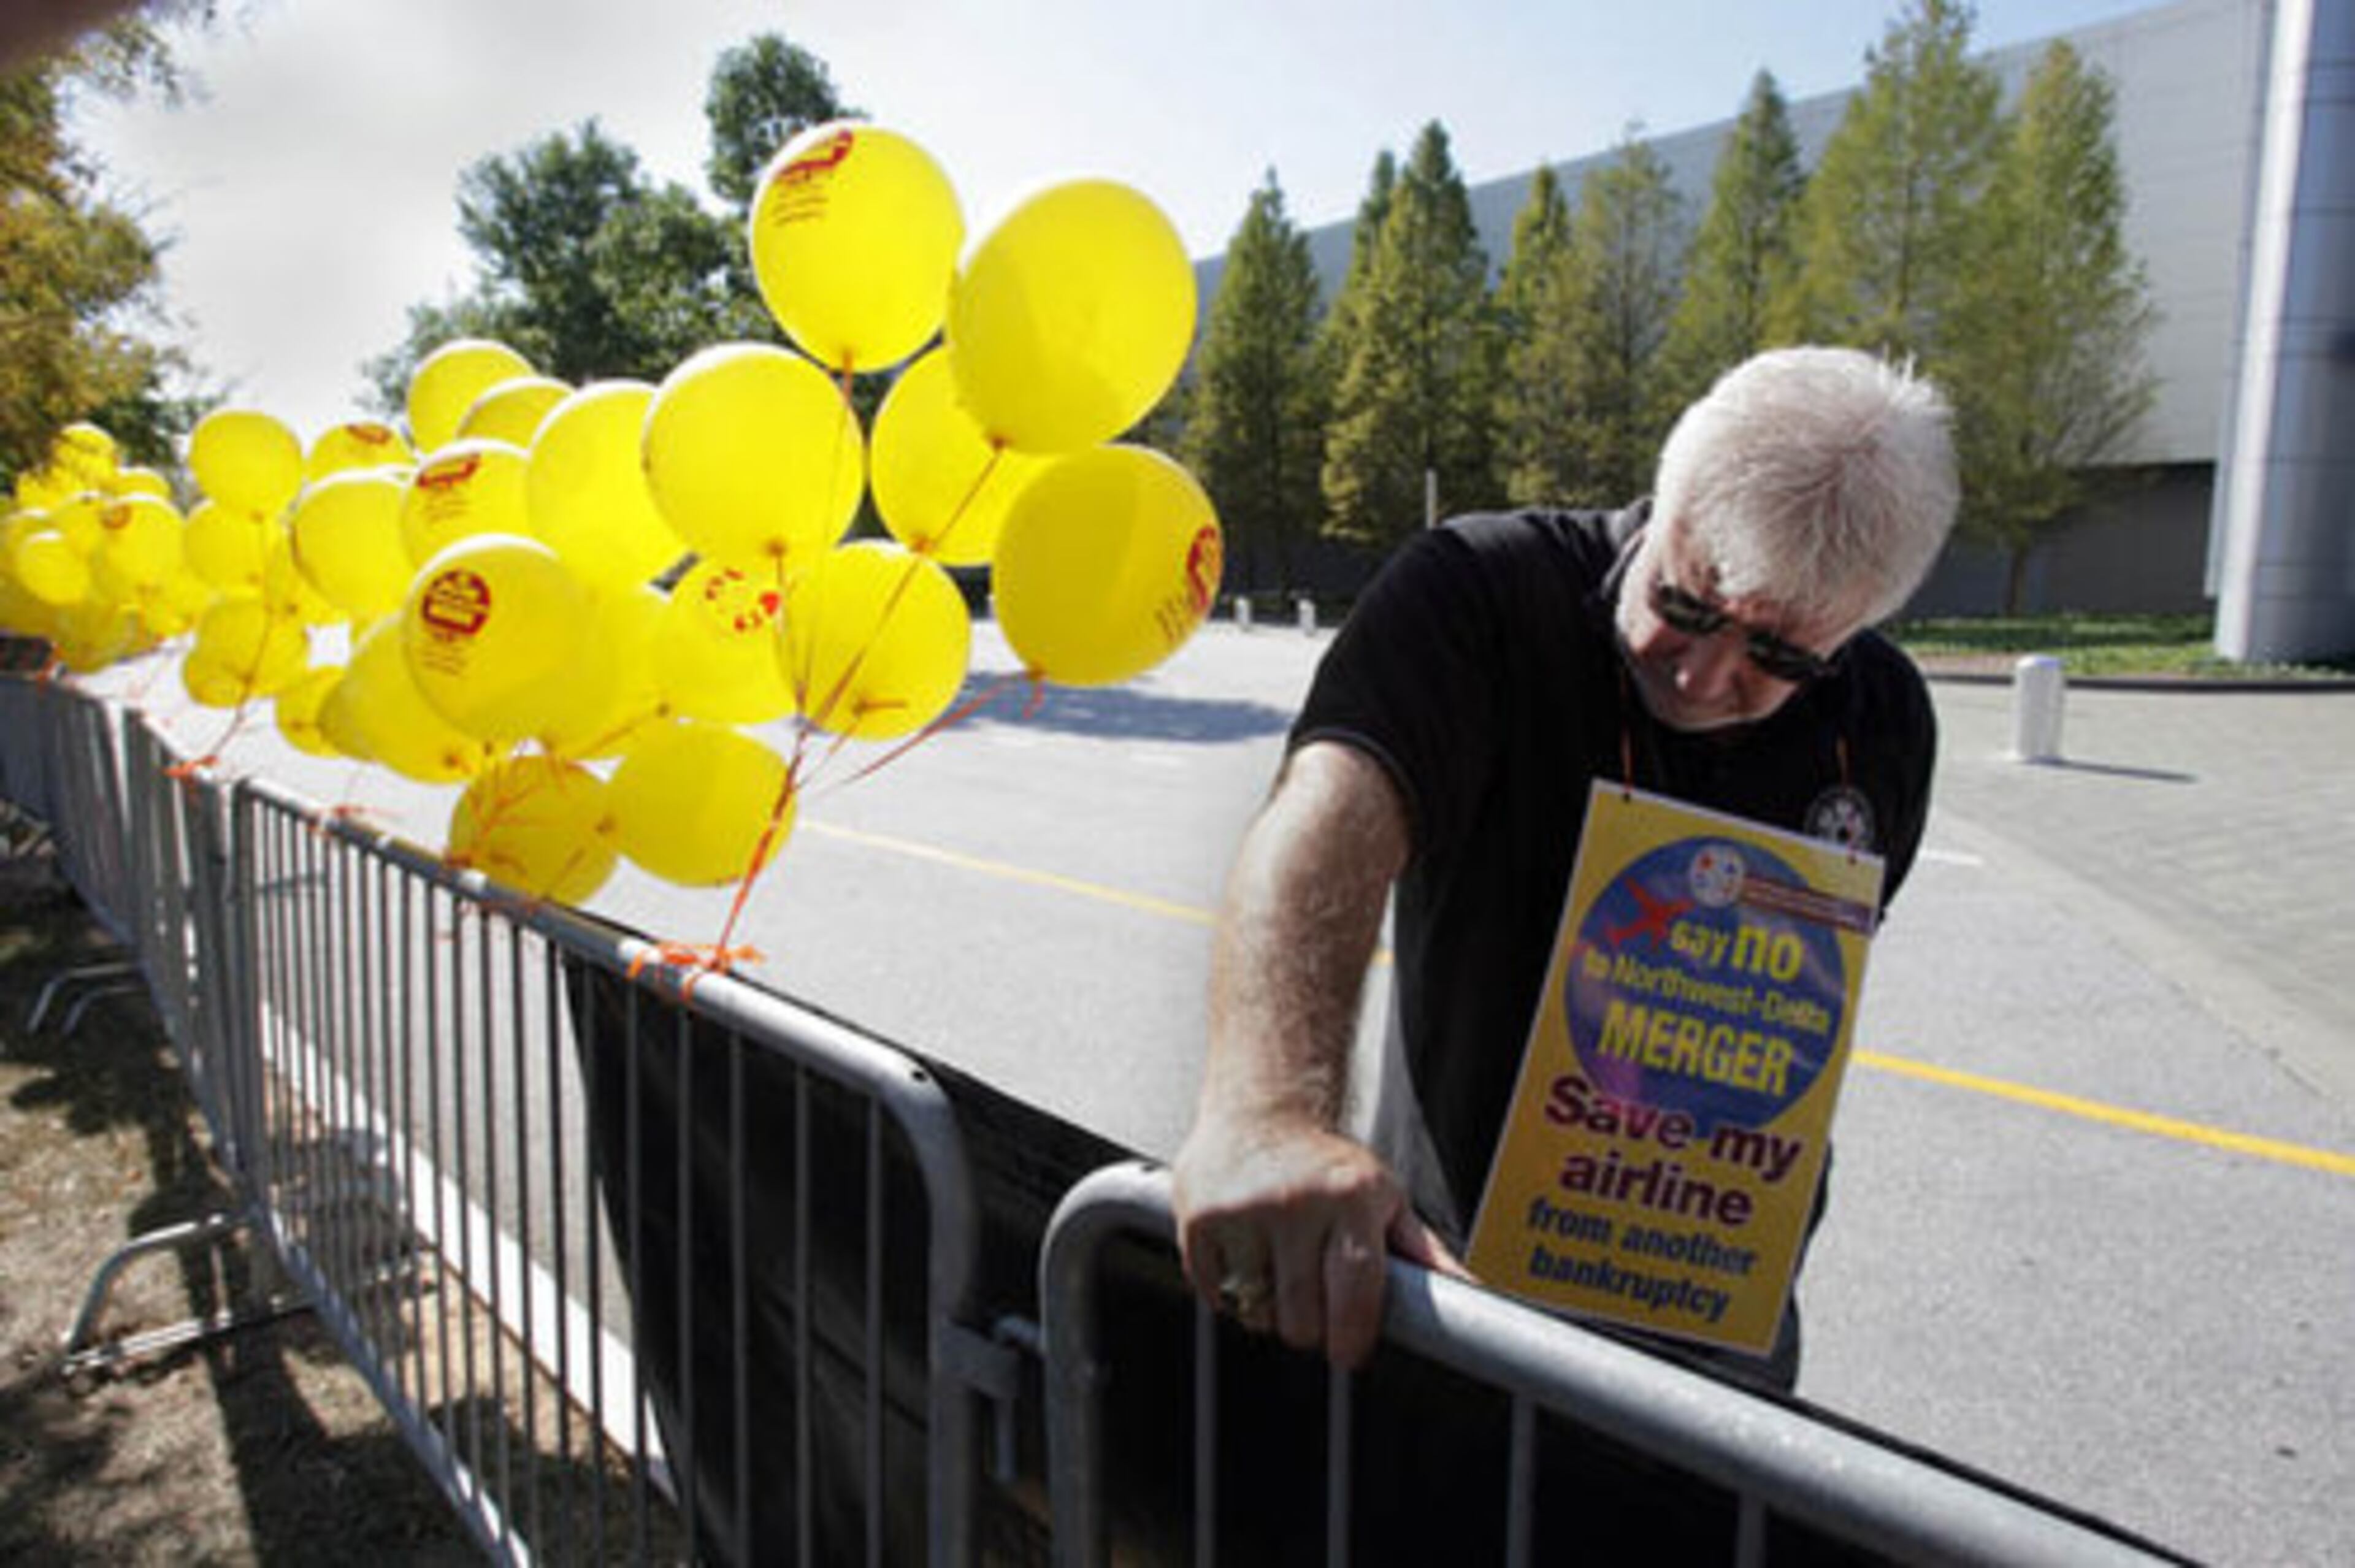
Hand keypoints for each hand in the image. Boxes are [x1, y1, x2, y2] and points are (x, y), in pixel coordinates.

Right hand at [1170, 1110, 1465, 1369]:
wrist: (1261, 1107)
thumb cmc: (1327, 1164)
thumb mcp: (1385, 1198)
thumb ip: (1425, 1255)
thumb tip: (1473, 1296)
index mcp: (1350, 1199)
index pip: (1355, 1295)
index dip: (1352, 1338)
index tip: (1350, 1350)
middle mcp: (1296, 1202)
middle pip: (1302, 1319)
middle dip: (1310, 1327)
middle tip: (1313, 1300)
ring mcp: (1243, 1210)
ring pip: (1256, 1312)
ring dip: (1268, 1309)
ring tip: (1279, 1267)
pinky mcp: (1199, 1218)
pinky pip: (1214, 1294)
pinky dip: (1228, 1291)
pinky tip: (1245, 1255)